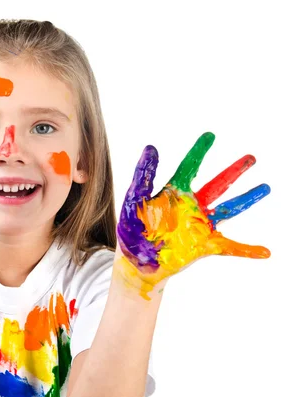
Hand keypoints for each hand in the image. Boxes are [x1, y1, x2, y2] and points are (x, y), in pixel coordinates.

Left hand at [116, 132, 270, 298]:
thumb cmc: (132, 229)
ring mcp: (199, 225)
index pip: (188, 168)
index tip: (209, 136)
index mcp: (173, 193)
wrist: (135, 261)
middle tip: (251, 157)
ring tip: (265, 187)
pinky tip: (264, 252)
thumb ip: (143, 176)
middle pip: (217, 184)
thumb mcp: (133, 200)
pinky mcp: (203, 245)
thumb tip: (151, 148)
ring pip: (228, 208)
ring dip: (247, 199)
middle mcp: (190, 206)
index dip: (198, 152)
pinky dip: (246, 250)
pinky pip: (229, 247)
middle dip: (234, 171)